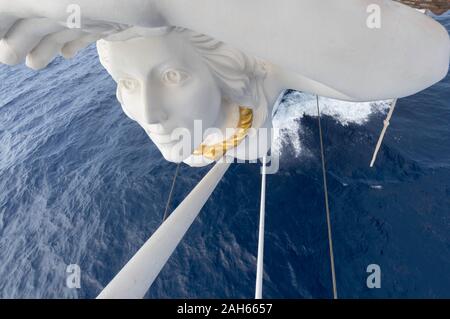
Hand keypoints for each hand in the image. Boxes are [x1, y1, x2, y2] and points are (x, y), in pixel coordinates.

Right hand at [0, 0, 162, 68]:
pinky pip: (85, 31)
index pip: (16, 5)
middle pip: (37, 14)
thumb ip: (13, 7)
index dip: (6, 22)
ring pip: (59, 25)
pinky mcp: (111, 20)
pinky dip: (72, 42)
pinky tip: (64, 54)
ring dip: (43, 44)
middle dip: (21, 35)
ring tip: (33, 65)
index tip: (1, 46)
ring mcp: (90, 5)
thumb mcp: (47, 1)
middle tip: (8, 59)